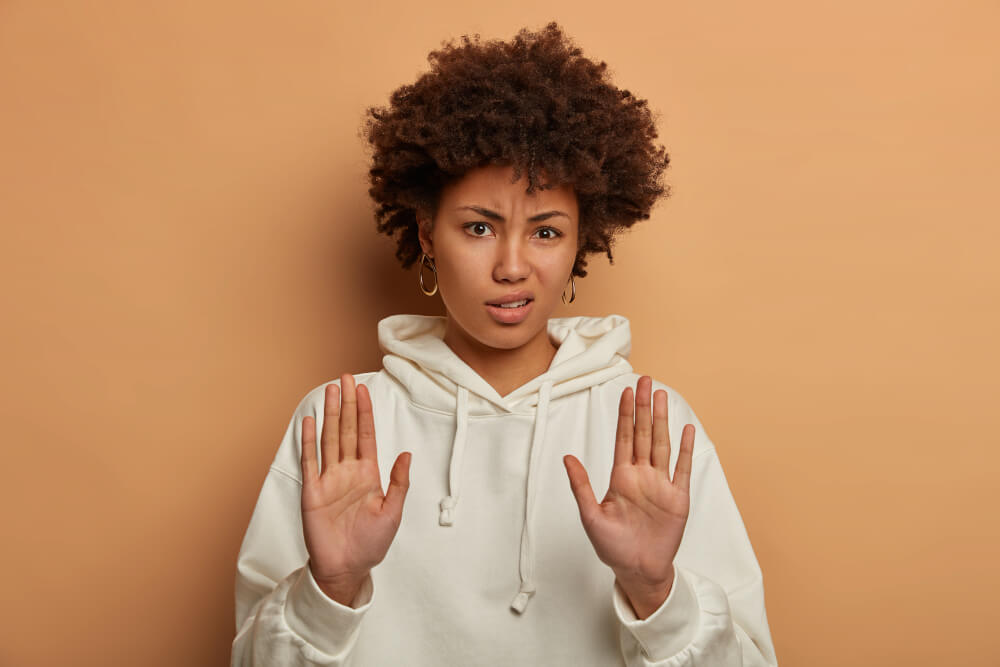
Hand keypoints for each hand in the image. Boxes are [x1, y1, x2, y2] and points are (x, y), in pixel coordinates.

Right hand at [300, 373, 411, 604]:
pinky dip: (309, 441)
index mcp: (367, 474)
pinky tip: (310, 421)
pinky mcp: (312, 492)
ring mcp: (328, 479)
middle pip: (346, 430)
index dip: (364, 412)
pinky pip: (309, 461)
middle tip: (344, 377)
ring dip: (329, 414)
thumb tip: (406, 454)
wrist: (346, 569)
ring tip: (329, 390)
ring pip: (329, 439)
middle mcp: (346, 472)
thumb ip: (399, 482)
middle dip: (346, 404)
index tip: (362, 390)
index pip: (366, 435)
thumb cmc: (370, 543)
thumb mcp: (392, 512)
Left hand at [563, 375, 694, 617]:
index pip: (623, 438)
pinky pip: (683, 469)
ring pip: (662, 445)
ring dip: (663, 420)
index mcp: (621, 477)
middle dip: (645, 407)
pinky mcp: (678, 498)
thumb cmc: (612, 547)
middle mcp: (642, 476)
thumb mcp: (590, 516)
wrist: (637, 571)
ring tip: (663, 396)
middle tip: (647, 381)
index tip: (627, 391)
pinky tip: (686, 430)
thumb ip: (580, 485)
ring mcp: (661, 485)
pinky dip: (686, 449)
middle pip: (643, 434)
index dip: (625, 414)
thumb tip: (567, 457)